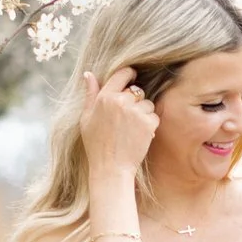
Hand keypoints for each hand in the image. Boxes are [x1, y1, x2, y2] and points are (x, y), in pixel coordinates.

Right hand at [77, 65, 159, 184]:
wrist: (110, 167)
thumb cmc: (96, 144)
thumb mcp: (86, 118)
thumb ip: (90, 94)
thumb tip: (88, 74)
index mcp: (104, 97)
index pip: (122, 74)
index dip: (130, 74)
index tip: (133, 77)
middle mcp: (120, 101)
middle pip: (137, 91)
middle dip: (135, 101)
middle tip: (127, 119)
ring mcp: (135, 111)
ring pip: (147, 104)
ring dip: (143, 114)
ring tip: (131, 129)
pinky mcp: (147, 123)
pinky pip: (154, 116)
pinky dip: (150, 125)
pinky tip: (139, 135)